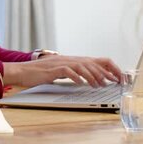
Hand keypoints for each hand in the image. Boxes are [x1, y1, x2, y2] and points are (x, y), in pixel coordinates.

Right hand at [3, 55, 121, 87]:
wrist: (23, 71)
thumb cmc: (41, 73)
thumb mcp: (61, 71)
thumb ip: (74, 72)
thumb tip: (90, 79)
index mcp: (74, 60)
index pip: (97, 60)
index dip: (110, 67)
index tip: (119, 77)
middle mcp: (70, 59)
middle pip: (93, 63)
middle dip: (106, 73)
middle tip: (115, 82)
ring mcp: (62, 63)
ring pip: (82, 66)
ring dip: (93, 76)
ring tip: (100, 84)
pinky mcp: (54, 69)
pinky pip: (68, 71)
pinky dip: (76, 77)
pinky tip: (81, 84)